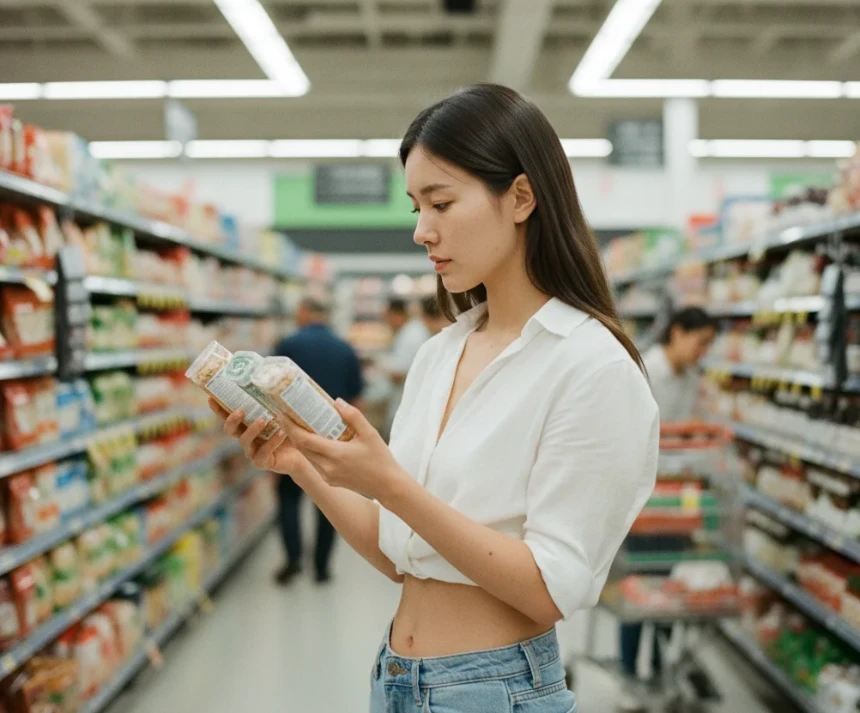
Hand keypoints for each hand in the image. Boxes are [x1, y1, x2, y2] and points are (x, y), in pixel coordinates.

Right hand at [207, 398, 313, 479]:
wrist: (303, 453)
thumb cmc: (290, 430)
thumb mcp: (282, 414)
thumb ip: (274, 403)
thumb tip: (273, 381)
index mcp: (247, 425)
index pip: (229, 416)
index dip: (219, 409)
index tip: (211, 398)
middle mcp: (246, 438)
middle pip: (230, 430)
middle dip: (231, 419)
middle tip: (240, 410)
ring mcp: (252, 451)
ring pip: (244, 441)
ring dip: (252, 429)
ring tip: (263, 420)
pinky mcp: (262, 462)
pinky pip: (263, 453)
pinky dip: (272, 442)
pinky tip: (281, 433)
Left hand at [280, 398, 407, 500]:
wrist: (388, 486)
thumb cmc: (381, 459)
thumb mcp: (370, 433)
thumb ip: (353, 416)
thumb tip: (336, 402)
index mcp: (336, 454)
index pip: (304, 439)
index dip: (290, 426)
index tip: (281, 413)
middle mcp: (327, 467)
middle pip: (301, 447)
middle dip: (290, 431)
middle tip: (285, 414)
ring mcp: (327, 476)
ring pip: (307, 456)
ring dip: (299, 441)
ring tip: (296, 424)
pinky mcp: (330, 480)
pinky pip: (315, 463)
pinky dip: (310, 450)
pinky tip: (313, 440)